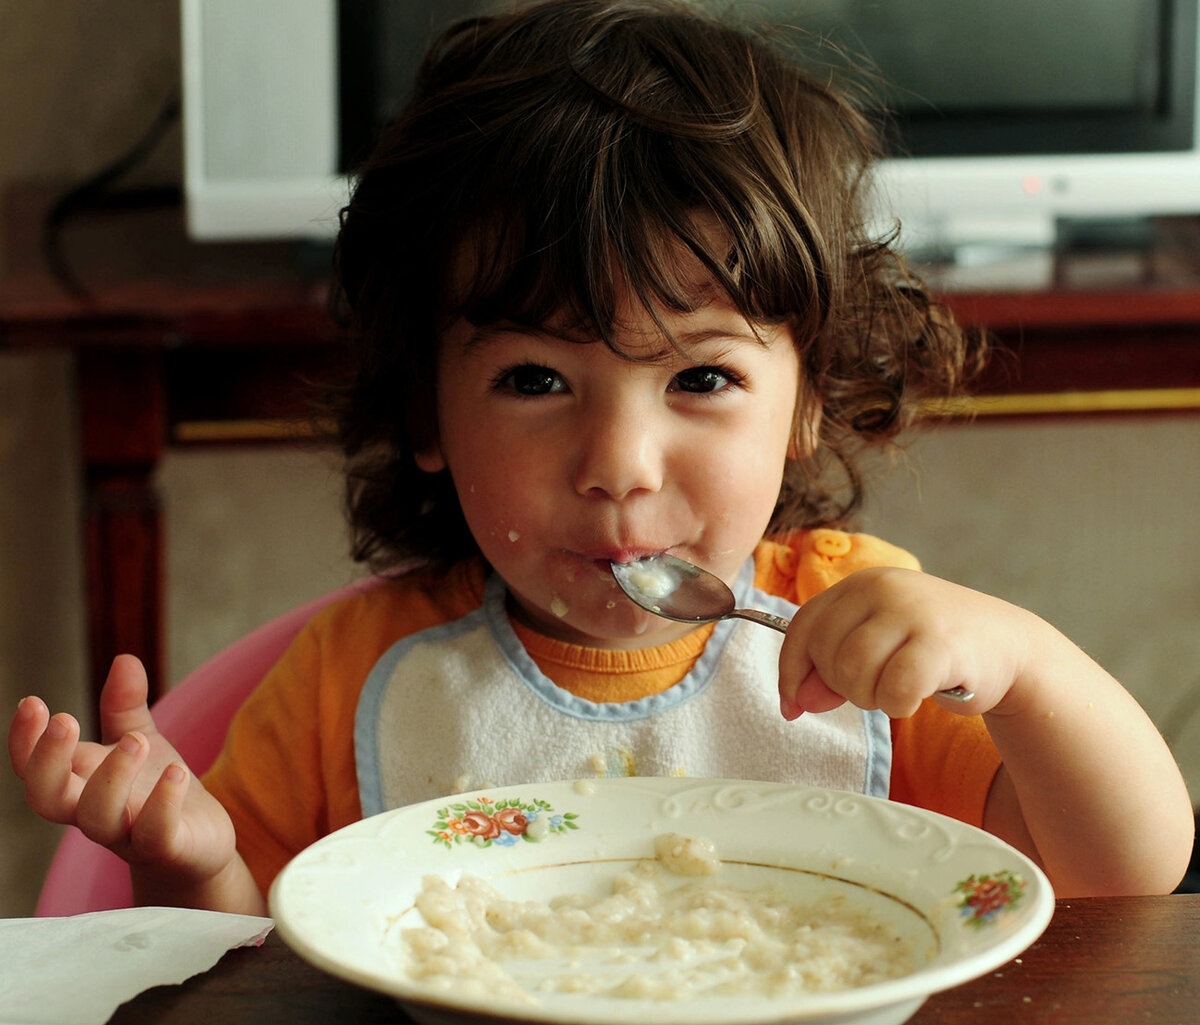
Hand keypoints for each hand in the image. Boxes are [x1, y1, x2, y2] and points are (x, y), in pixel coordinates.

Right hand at [9, 654, 237, 889]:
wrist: (198, 846)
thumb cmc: (155, 791)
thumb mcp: (139, 740)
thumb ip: (125, 707)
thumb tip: (124, 659)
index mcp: (80, 784)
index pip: (34, 770)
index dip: (24, 742)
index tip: (31, 703)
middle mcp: (95, 813)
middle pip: (49, 799)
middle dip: (49, 760)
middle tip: (65, 719)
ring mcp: (127, 835)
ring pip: (99, 818)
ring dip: (113, 776)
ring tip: (137, 740)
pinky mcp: (166, 849)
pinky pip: (155, 834)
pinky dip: (163, 804)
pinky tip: (176, 773)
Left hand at [778, 567, 1030, 718]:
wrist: (1011, 647)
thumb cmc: (934, 648)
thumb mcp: (877, 649)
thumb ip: (831, 671)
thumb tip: (795, 702)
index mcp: (861, 584)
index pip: (804, 626)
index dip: (791, 671)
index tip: (793, 705)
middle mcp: (883, 588)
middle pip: (826, 654)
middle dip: (843, 687)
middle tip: (878, 688)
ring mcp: (912, 611)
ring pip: (853, 671)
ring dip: (870, 698)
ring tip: (897, 690)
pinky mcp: (940, 643)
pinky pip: (893, 689)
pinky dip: (898, 705)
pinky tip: (916, 698)